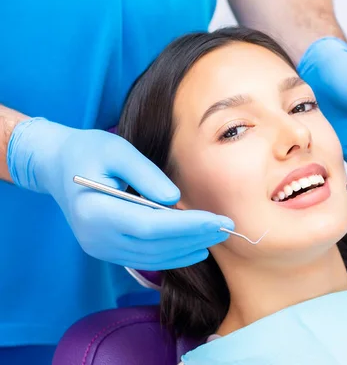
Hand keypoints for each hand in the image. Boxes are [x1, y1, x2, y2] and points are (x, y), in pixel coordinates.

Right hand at [7, 118, 231, 269]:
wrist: (58, 166)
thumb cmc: (88, 151)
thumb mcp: (117, 149)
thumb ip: (147, 174)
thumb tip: (175, 200)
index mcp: (94, 212)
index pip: (149, 226)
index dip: (186, 226)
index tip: (217, 219)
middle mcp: (96, 238)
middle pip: (154, 245)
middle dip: (194, 237)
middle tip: (227, 227)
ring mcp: (100, 248)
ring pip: (152, 257)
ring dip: (188, 249)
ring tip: (218, 236)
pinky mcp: (108, 250)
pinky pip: (145, 258)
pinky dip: (173, 255)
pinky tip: (197, 248)